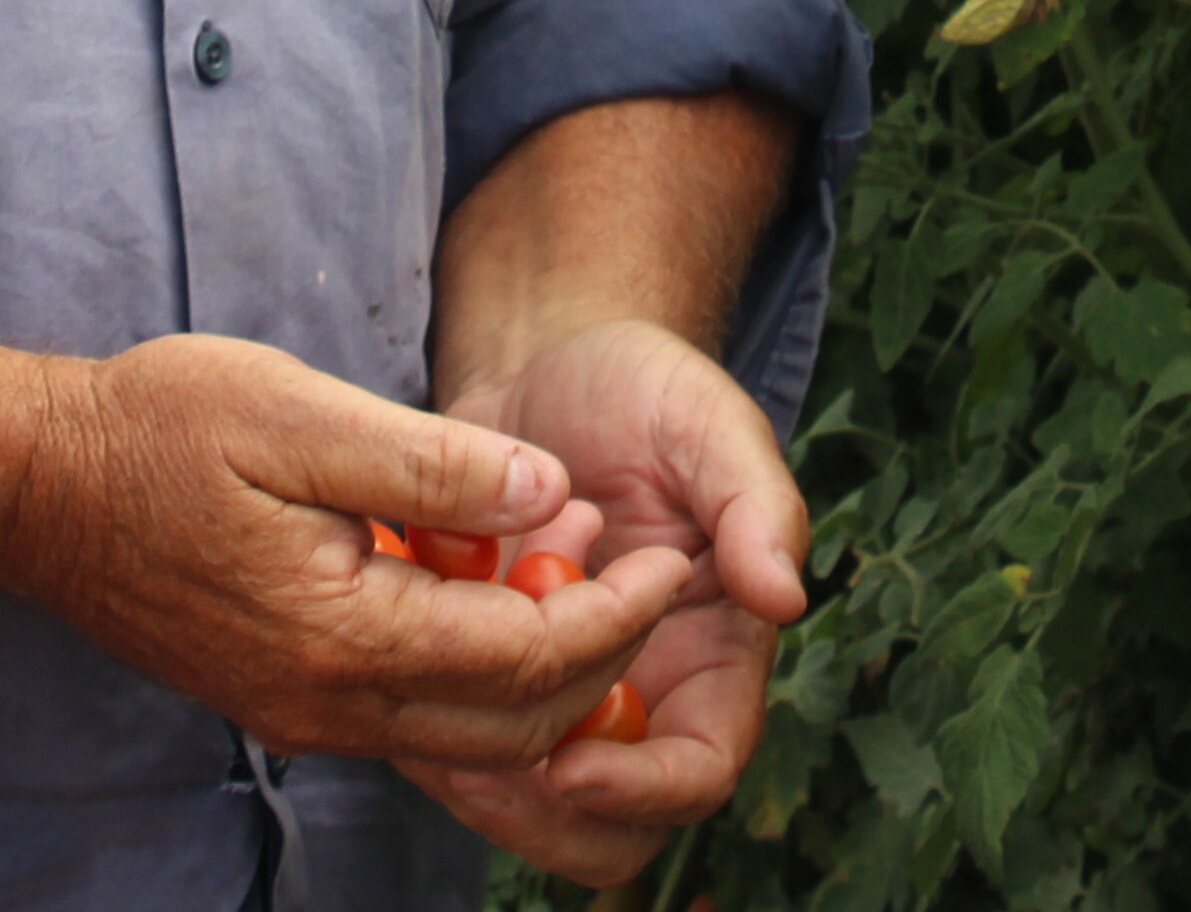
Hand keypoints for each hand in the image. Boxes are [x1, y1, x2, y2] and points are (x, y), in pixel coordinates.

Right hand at [2, 331, 696, 765]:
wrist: (36, 486)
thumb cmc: (159, 430)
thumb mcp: (299, 413)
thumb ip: (430, 462)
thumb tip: (547, 490)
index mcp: (347, 636)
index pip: (528, 656)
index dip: (617, 612)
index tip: (672, 555)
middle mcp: (331, 704)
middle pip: (515, 722)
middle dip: (602, 655)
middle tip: (651, 571)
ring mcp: (305, 714)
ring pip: (468, 734)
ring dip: (545, 672)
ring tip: (585, 575)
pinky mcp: (285, 700)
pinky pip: (414, 716)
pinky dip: (478, 674)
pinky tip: (492, 592)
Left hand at [402, 316, 810, 881]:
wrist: (547, 358)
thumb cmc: (647, 389)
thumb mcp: (711, 425)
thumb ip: (757, 506)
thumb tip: (785, 598)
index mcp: (711, 657)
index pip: (698, 773)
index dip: (641, 790)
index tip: (571, 766)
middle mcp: (638, 695)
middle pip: (608, 832)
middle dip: (542, 815)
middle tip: (478, 756)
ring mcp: (555, 691)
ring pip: (519, 805)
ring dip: (470, 761)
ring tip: (435, 666)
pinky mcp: (480, 669)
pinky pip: (449, 740)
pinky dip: (419, 711)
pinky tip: (404, 631)